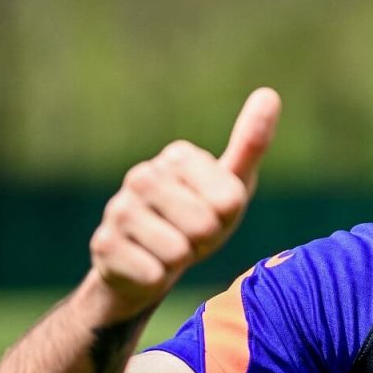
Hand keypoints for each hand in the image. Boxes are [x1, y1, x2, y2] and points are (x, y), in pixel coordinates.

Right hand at [90, 87, 280, 307]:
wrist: (147, 266)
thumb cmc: (199, 220)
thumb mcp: (231, 186)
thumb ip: (251, 144)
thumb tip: (269, 93)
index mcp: (178, 156)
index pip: (230, 199)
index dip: (226, 218)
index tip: (212, 214)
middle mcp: (143, 174)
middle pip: (204, 224)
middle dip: (204, 241)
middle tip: (191, 237)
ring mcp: (119, 208)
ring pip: (177, 251)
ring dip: (180, 261)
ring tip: (169, 250)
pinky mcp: (103, 245)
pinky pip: (152, 274)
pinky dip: (157, 279)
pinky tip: (145, 266)